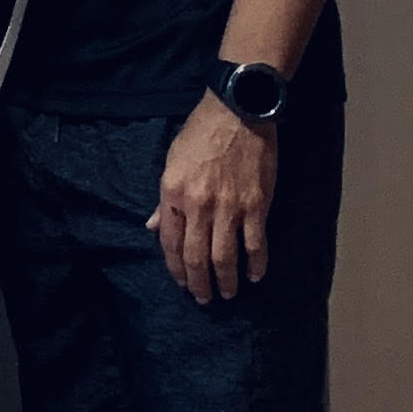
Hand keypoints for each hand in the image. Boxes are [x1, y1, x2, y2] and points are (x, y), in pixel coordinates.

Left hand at [148, 95, 276, 302]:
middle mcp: (199, 206)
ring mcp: (229, 207)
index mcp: (174, 195)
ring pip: (225, 256)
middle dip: (199, 283)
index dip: (176, 268)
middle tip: (204, 299)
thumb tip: (155, 227)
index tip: (182, 282)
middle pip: (197, 256)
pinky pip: (256, 242)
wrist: (238, 112)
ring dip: (226, 280)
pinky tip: (255, 276)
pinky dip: (256, 263)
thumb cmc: (200, 134)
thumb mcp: (171, 163)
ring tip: (228, 294)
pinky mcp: (257, 204)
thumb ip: (165, 200)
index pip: (171, 243)